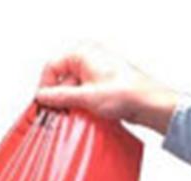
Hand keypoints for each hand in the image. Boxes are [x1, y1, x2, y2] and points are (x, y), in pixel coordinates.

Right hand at [36, 42, 178, 133]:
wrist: (148, 103)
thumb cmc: (126, 93)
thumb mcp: (86, 97)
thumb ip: (60, 96)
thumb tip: (42, 97)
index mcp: (83, 53)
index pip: (52, 67)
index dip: (46, 86)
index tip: (45, 104)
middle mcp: (89, 58)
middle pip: (61, 79)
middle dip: (59, 98)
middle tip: (58, 114)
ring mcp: (95, 72)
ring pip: (72, 88)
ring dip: (70, 104)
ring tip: (74, 116)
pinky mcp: (101, 85)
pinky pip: (82, 94)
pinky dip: (80, 105)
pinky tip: (83, 115)